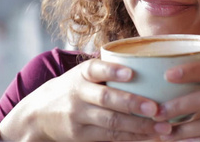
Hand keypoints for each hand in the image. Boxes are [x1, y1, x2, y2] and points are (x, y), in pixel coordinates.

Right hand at [0, 59, 171, 140]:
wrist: (38, 114)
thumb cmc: (73, 89)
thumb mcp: (82, 75)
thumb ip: (107, 70)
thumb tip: (150, 64)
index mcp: (82, 74)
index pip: (95, 69)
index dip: (112, 70)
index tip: (131, 73)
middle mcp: (78, 93)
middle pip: (106, 98)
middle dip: (132, 104)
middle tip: (156, 108)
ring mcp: (78, 116)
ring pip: (111, 122)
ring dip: (139, 126)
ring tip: (162, 127)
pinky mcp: (80, 135)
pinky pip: (109, 137)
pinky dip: (131, 138)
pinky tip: (149, 137)